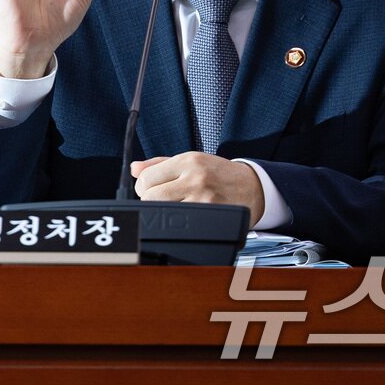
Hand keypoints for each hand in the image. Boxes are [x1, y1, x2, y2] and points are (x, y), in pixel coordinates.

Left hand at [131, 153, 264, 222]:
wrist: (251, 186)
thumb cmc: (217, 172)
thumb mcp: (189, 160)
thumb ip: (158, 164)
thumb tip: (133, 169)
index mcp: (187, 161)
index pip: (146, 178)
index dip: (143, 186)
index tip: (150, 188)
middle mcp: (195, 179)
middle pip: (151, 197)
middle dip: (150, 200)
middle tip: (161, 198)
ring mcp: (204, 200)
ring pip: (164, 212)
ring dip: (164, 212)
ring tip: (174, 206)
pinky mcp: (212, 217)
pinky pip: (182, 224)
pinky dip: (179, 222)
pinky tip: (186, 215)